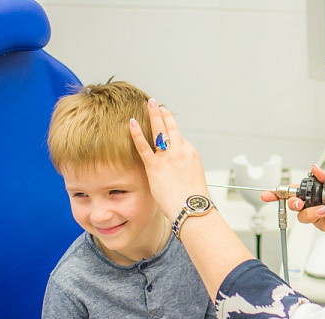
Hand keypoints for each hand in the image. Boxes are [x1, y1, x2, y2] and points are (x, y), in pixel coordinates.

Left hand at [129, 99, 207, 221]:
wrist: (192, 209)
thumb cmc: (192, 201)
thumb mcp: (192, 180)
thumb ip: (183, 171)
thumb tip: (176, 174)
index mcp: (191, 155)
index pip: (180, 140)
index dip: (172, 134)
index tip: (166, 126)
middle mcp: (181, 152)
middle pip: (172, 128)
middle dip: (164, 114)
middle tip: (158, 105)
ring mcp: (168, 157)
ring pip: (160, 131)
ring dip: (154, 115)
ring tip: (149, 104)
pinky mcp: (155, 166)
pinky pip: (144, 146)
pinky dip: (137, 133)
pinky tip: (132, 122)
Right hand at [260, 165, 324, 244]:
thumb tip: (314, 167)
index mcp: (314, 192)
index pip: (293, 191)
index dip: (277, 193)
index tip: (266, 195)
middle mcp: (313, 204)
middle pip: (294, 204)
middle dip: (294, 203)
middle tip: (299, 203)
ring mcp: (317, 215)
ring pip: (304, 216)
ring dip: (313, 212)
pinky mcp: (324, 225)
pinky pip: (321, 220)